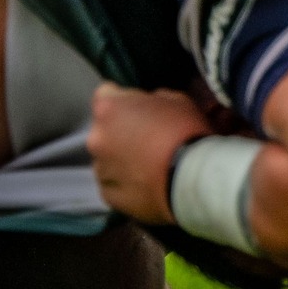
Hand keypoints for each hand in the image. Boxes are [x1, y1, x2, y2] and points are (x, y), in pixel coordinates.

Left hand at [87, 84, 212, 220]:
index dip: (125, 99)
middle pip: (104, 129)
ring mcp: (99, 168)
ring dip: (121, 157)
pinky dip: (124, 181)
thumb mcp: (176, 99)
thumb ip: (152, 99)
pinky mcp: (107, 195)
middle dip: (121, 130)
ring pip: (107, 158)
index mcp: (109, 108)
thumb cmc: (186, 130)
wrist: (191, 177)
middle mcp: (96, 137)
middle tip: (148, 137)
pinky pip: (112, 183)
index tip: (141, 107)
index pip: (105, 93)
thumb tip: (147, 106)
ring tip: (148, 164)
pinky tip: (146, 183)